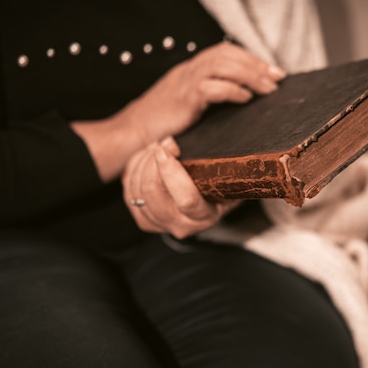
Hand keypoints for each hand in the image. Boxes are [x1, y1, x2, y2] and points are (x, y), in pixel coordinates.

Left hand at [122, 137, 237, 238]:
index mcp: (204, 216)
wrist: (202, 202)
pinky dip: (135, 167)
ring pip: (137, 188)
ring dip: (144, 160)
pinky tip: (148, 156)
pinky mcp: (141, 217)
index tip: (168, 148)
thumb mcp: (230, 179)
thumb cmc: (219, 184)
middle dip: (154, 160)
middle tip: (166, 142)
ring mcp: (157, 223)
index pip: (186, 199)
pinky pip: (128, 187)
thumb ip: (232, 171)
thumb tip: (239, 154)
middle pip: (153, 192)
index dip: (172, 172)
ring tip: (159, 146)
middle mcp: (179, 225)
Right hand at [130, 41, 285, 143]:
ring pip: (222, 65)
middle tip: (278, 77)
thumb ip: (207, 99)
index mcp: (190, 70)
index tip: (272, 71)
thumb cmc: (160, 126)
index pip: (224, 52)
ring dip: (250, 75)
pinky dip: (232, 90)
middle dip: (256, 64)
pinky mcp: (183, 98)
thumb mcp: (187, 107)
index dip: (250, 58)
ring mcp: (184, 82)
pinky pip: (211, 86)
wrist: (131, 135)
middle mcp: (188, 70)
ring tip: (268, 88)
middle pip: (226, 54)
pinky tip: (245, 98)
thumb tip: (240, 103)